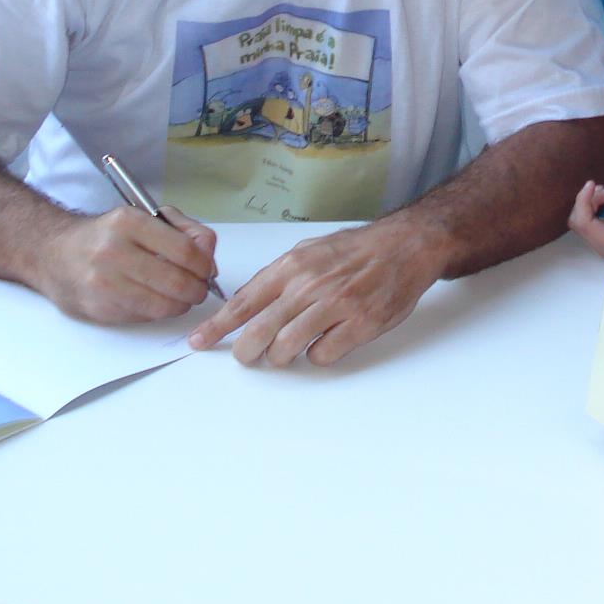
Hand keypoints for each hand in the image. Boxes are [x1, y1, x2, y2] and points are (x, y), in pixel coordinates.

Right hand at [32, 204, 218, 323]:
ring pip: (164, 305)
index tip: (207, 270)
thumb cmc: (105, 236)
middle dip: (197, 289)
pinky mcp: (99, 308)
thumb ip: (182, 230)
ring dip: (181, 305)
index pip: (185, 250)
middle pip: (178, 282)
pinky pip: (144, 317)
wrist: (54, 254)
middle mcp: (113, 251)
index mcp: (128, 222)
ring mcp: (104, 283)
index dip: (205, 265)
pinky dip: (158, 312)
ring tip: (180, 296)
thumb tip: (209, 258)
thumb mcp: (143, 217)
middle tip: (198, 288)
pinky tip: (154, 300)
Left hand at [187, 219, 444, 366]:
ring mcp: (336, 306)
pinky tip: (324, 343)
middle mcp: (310, 285)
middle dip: (246, 352)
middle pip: (259, 333)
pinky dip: (317, 356)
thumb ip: (278, 277)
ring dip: (282, 356)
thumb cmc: (356, 250)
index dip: (217, 327)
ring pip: (287, 348)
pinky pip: (323, 355)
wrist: (404, 246)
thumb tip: (245, 303)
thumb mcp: (309, 251)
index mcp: (292, 266)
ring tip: (288, 350)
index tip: (199, 341)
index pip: (243, 303)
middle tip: (247, 357)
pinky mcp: (360, 324)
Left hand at [567, 179, 603, 257]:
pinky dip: (598, 208)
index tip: (592, 184)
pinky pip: (593, 221)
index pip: (583, 221)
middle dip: (589, 199)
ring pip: (585, 219)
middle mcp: (601, 245)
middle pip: (579, 219)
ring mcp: (602, 243)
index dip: (583, 200)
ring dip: (594, 202)